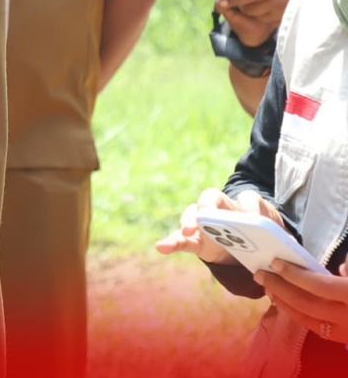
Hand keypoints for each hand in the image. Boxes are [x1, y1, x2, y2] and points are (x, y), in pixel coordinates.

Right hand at [154, 188, 285, 264]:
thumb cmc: (267, 241)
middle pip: (212, 198)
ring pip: (193, 214)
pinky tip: (162, 247)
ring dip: (189, 221)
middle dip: (209, 207)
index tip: (251, 217)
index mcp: (247, 207)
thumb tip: (286, 250)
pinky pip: (181, 240)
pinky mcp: (196, 241)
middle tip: (207, 216)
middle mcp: (224, 209)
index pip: (247, 199)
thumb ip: (279, 242)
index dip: (249, 206)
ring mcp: (207, 224)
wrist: (254, 250)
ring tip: (186, 231)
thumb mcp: (277, 239)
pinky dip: (171, 242)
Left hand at [214, 0, 311, 45]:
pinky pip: (266, 22)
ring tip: (238, 3)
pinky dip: (257, 17)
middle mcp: (279, 1)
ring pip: (257, 16)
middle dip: (238, 4)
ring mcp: (283, 11)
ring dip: (246, 12)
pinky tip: (252, 9)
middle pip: (251, 8)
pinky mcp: (286, 18)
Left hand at [257, 260, 347, 344]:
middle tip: (260, 274)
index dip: (295, 275)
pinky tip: (284, 303)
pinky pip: (314, 327)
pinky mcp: (341, 339)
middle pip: (306, 304)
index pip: (319, 286)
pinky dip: (296, 314)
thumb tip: (341, 266)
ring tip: (267, 287)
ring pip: (306, 318)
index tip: (275, 263)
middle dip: (280, 288)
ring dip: (283, 302)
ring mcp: (344, 332)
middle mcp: (346, 318)